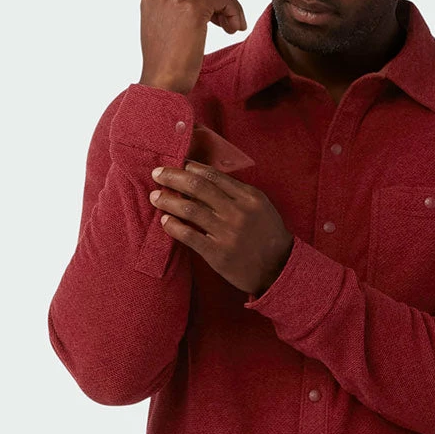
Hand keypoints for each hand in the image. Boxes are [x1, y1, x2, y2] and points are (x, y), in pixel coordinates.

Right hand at [138, 0, 246, 94]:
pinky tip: (235, 29)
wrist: (162, 85)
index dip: (209, 3)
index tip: (219, 23)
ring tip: (234, 29)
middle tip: (230, 26)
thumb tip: (205, 9)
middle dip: (221, 3)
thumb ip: (178, 15)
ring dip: (230, 7)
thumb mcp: (167, 33)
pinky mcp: (192, 8)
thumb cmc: (167, 69)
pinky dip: (234, 10)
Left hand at [149, 160, 292, 295]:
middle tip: (157, 174)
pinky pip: (189, 236)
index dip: (191, 168)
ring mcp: (227, 233)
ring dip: (168, 200)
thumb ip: (237, 192)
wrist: (279, 268)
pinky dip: (174, 227)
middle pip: (197, 187)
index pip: (213, 176)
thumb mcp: (260, 206)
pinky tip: (165, 221)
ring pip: (190, 210)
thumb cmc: (267, 234)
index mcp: (249, 197)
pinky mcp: (218, 254)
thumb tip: (204, 177)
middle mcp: (238, 212)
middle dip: (173, 177)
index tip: (178, 164)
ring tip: (155, 197)